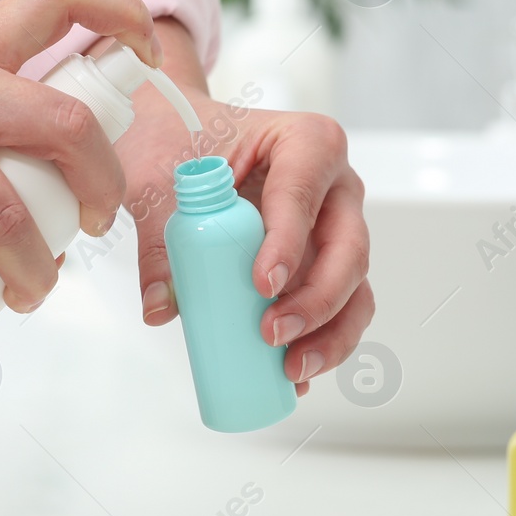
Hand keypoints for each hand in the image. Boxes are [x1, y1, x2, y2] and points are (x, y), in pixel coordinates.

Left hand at [116, 25, 373, 395]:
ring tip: (290, 369)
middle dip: (317, 301)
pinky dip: (322, 343)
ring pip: (356, 286)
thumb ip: (159, 240)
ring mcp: (336, 228)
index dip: (290, 241)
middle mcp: (335, 186)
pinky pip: (340, 308)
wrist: (180, 138)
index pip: (304, 192)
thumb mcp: (158, 181)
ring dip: (330, 333)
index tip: (263, 284)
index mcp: (307, 142)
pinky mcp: (324, 264)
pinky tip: (292, 376)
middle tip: (271, 332)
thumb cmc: (179, 140)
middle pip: (349, 248)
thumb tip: (162, 306)